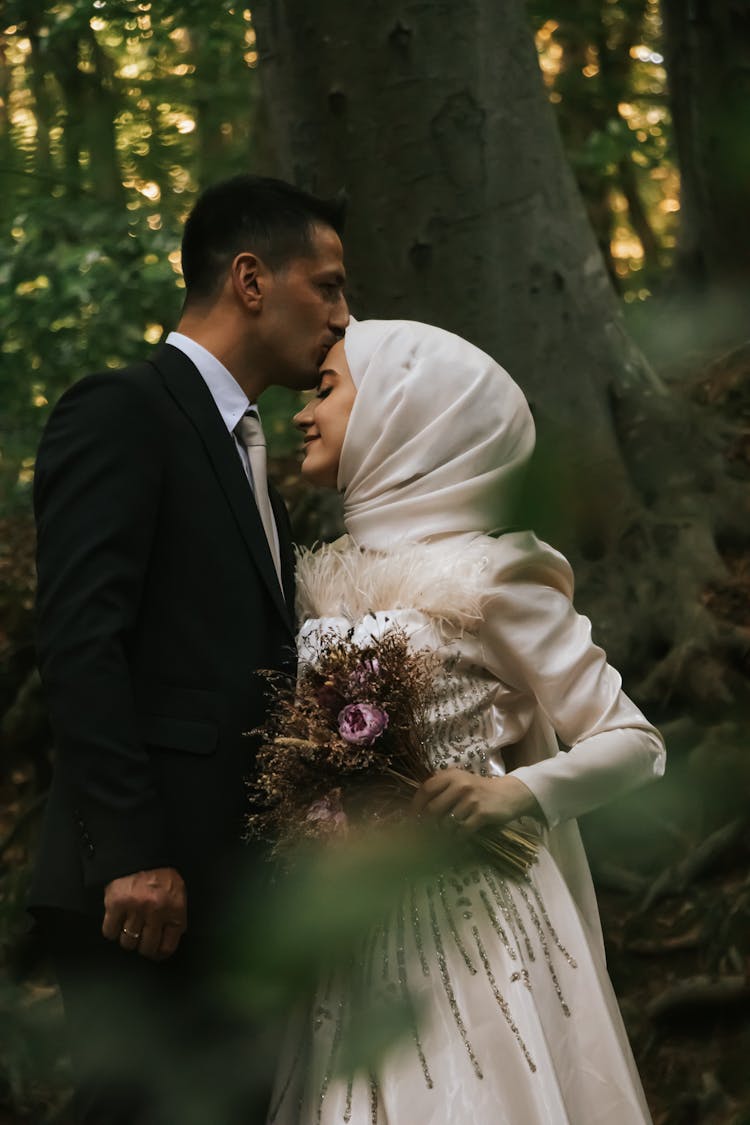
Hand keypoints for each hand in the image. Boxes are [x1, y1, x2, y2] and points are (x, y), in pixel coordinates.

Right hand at [102, 867, 186, 960]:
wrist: (139, 852)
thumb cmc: (160, 872)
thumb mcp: (177, 891)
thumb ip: (175, 915)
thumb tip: (168, 939)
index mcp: (174, 909)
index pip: (168, 945)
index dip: (160, 952)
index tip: (156, 952)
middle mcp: (155, 911)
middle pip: (146, 947)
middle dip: (144, 947)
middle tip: (141, 941)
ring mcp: (134, 909)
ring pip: (128, 942)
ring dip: (128, 938)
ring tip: (129, 929)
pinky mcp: (115, 905)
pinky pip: (110, 931)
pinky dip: (111, 930)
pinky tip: (116, 922)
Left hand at [412, 769, 541, 832]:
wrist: (509, 793)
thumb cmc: (478, 790)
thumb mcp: (459, 783)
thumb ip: (440, 791)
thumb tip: (417, 812)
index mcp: (450, 775)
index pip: (425, 790)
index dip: (415, 806)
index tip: (411, 820)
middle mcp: (459, 784)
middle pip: (433, 809)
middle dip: (427, 825)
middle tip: (426, 834)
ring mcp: (471, 799)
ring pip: (447, 823)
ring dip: (444, 833)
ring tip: (446, 834)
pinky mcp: (482, 812)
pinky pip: (462, 830)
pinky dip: (458, 837)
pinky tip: (460, 836)